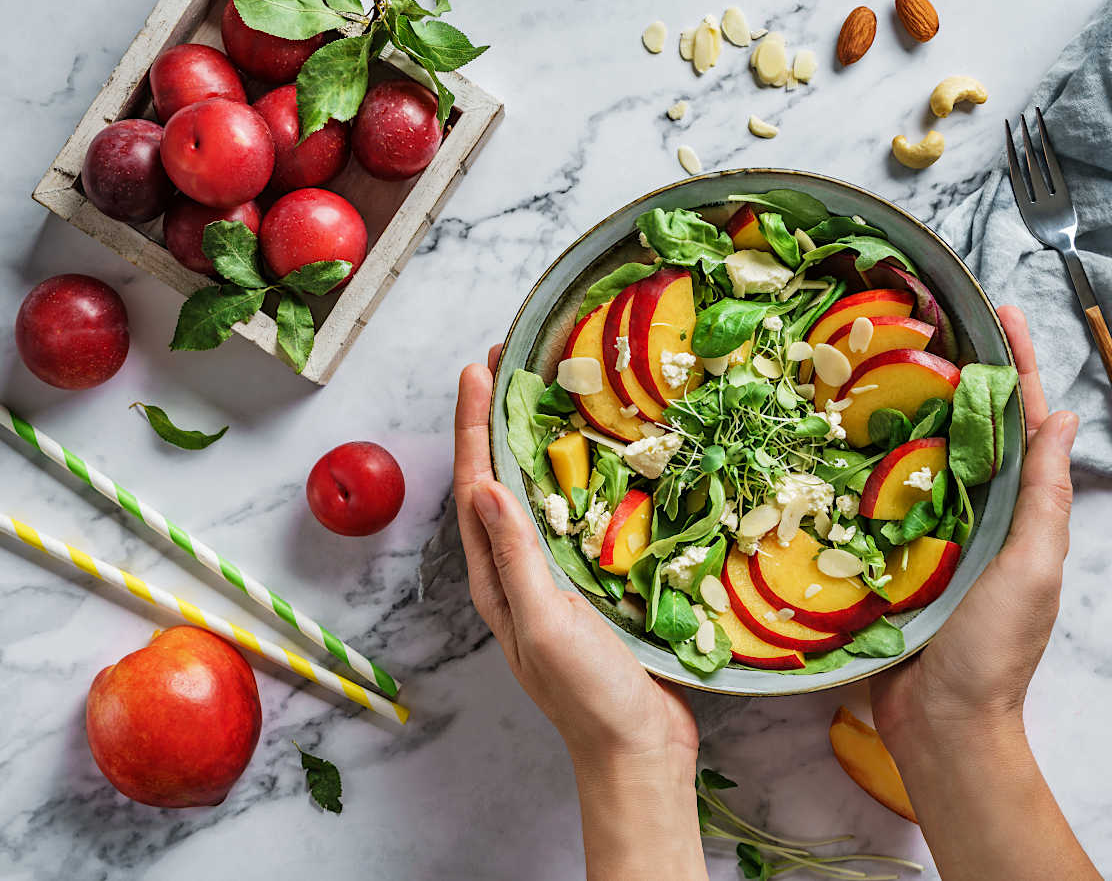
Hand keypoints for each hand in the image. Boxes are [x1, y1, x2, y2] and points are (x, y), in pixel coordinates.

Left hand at [454, 346, 705, 879]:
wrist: (638, 750)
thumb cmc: (588, 694)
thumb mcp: (544, 623)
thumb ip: (515, 557)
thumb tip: (482, 485)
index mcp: (495, 578)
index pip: (475, 485)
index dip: (473, 425)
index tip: (478, 369)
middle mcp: (518, 570)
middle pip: (500, 479)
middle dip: (499, 420)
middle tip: (511, 362)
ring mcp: (554, 577)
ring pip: (539, 494)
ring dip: (538, 442)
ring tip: (550, 392)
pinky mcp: (592, 583)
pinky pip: (577, 518)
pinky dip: (581, 479)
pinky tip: (601, 458)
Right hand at [869, 307, 1098, 879]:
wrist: (936, 724)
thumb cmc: (994, 650)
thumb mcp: (1034, 569)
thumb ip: (1047, 498)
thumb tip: (1065, 415)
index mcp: (1013, 509)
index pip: (1019, 422)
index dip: (1014, 365)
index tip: (997, 311)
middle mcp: (967, 509)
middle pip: (960, 428)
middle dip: (944, 371)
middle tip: (911, 319)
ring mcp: (917, 531)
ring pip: (905, 456)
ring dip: (889, 410)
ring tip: (860, 358)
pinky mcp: (874, 554)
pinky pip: (862, 500)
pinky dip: (847, 465)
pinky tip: (819, 434)